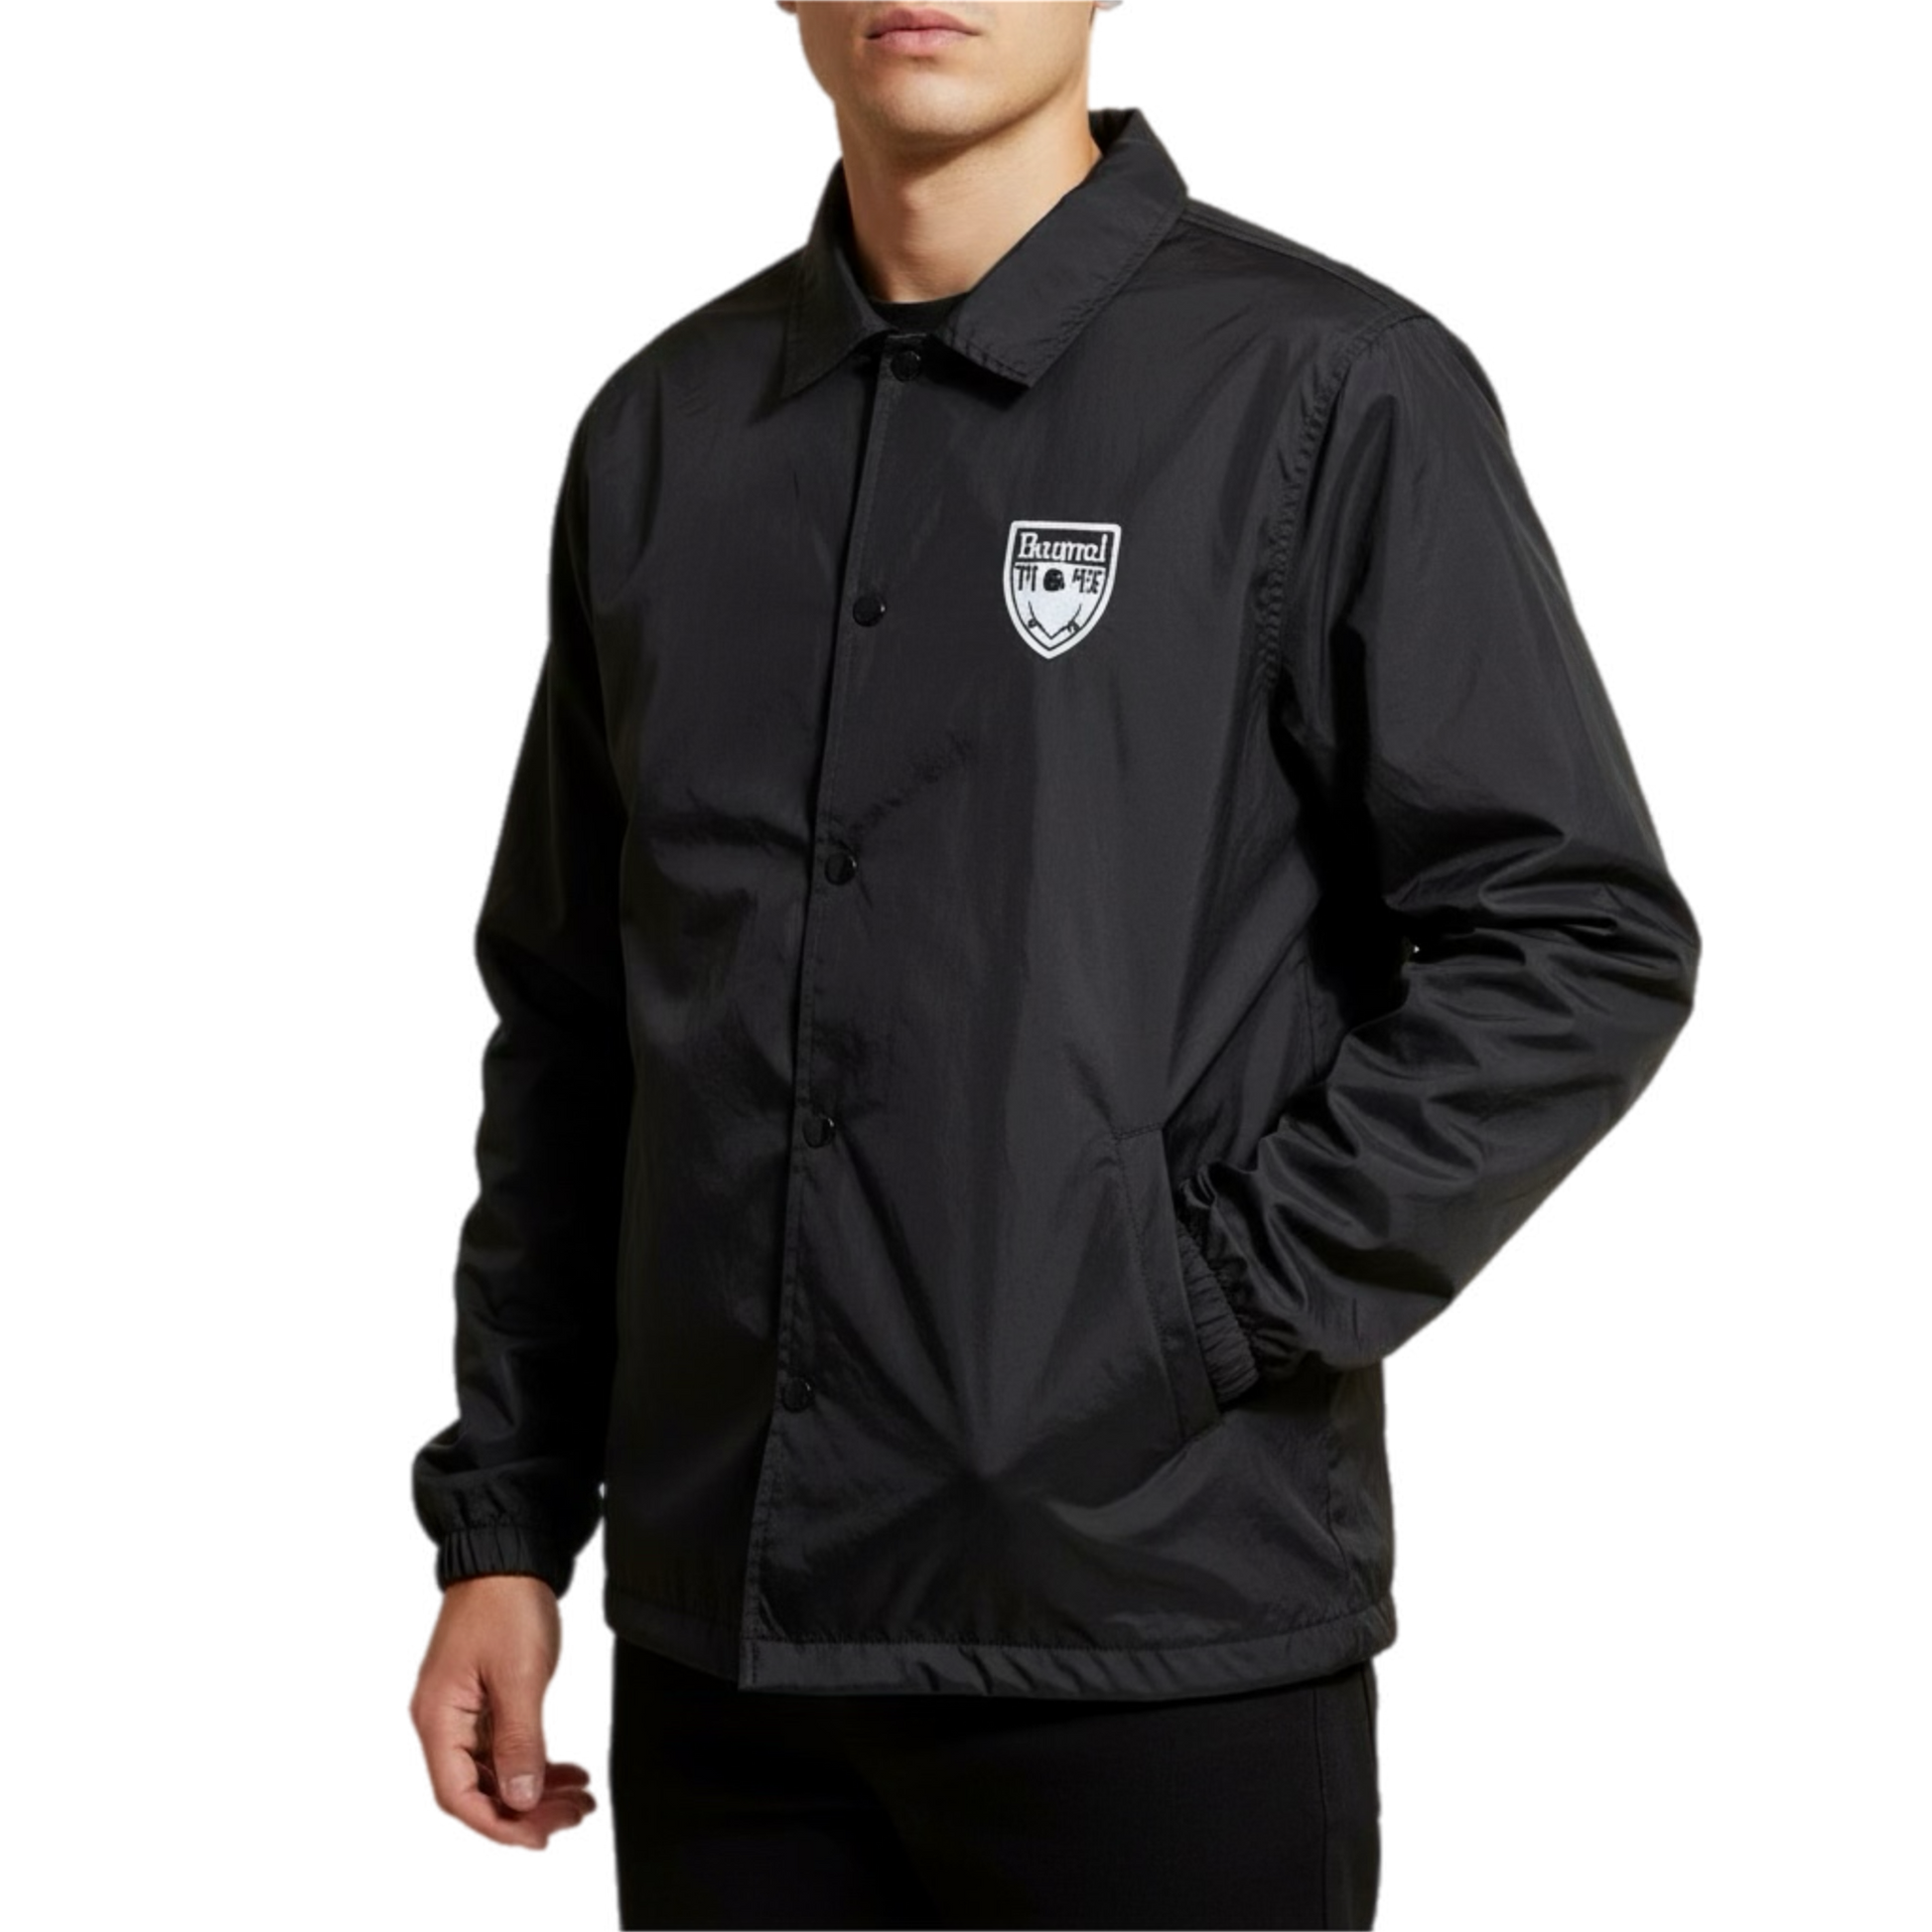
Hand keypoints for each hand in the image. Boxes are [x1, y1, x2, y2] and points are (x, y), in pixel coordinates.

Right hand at [405, 1573, 602, 1855]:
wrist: (507, 1553)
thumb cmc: (505, 1602)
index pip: (459, 1799)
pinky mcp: (483, 1699)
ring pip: (495, 1772)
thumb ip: (520, 1741)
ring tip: (579, 1797)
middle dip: (525, 1812)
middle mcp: (442, 1721)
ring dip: (535, 1790)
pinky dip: (536, 1762)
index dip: (500, 1827)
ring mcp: (462, 1710)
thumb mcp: (519, 1675)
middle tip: (571, 1818)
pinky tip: (567, 1771)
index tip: (541, 1839)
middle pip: (476, 1791)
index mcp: (438, 1720)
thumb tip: (520, 1799)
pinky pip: (504, 1746)